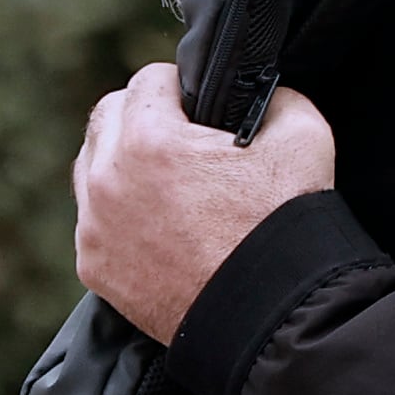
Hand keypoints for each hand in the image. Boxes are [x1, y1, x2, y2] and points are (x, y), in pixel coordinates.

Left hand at [73, 65, 336, 343]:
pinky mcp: (94, 267)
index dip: (182, 87)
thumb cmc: (284, 225)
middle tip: (182, 139)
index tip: (201, 108)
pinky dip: (120, 216)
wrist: (270, 315)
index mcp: (149, 140)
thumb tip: (256, 94)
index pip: (148, 79)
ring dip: (122, 164)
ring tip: (169, 183)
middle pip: (106, 117)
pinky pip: (94, 221)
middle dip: (142, 117)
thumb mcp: (303, 134)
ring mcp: (94, 227)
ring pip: (91, 168)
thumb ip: (275, 96)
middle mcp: (107, 180)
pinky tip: (161, 227)